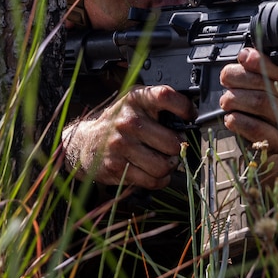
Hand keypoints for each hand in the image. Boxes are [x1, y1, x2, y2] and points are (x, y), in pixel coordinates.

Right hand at [61, 85, 195, 189]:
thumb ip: (160, 106)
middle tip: (172, 147)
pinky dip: (160, 179)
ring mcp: (121, 145)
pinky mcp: (117, 167)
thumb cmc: (119, 123)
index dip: (184, 108)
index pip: (165, 96)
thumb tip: (192, 118)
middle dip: (178, 148)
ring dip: (170, 166)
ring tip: (164, 160)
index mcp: (135, 100)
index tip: (189, 116)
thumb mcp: (136, 104)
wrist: (85, 142)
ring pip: (164, 165)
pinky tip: (155, 172)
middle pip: (172, 142)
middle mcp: (128, 121)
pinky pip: (152, 181)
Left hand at [218, 47, 277, 154]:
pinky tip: (231, 118)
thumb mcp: (258, 79)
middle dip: (238, 78)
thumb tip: (246, 55)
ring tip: (226, 100)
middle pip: (265, 83)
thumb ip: (253, 65)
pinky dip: (238, 121)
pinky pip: (257, 129)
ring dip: (235, 99)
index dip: (261, 61)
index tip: (244, 57)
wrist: (267, 140)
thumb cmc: (260, 103)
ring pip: (260, 102)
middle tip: (225, 80)